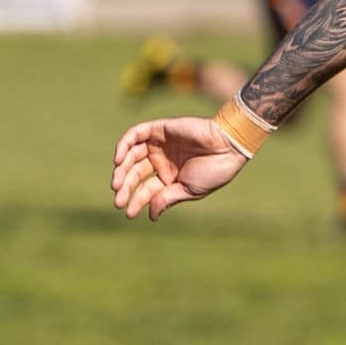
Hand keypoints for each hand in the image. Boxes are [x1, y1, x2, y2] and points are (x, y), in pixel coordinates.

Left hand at [111, 116, 250, 220]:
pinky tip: (119, 161)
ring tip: (117, 184)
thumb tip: (150, 215)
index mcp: (170, 177)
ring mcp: (158, 144)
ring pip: (130, 155)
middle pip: (134, 173)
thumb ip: (166, 199)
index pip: (146, 190)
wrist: (228, 146)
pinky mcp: (159, 129)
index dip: (136, 201)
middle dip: (125, 187)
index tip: (128, 213)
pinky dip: (123, 146)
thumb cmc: (214, 171)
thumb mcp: (188, 190)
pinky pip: (135, 135)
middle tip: (118, 201)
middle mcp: (161, 160)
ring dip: (121, 170)